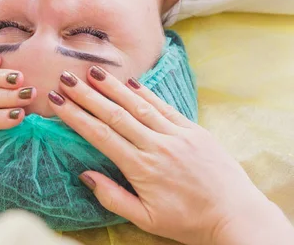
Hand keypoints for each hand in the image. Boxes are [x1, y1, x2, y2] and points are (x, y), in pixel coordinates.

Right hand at [47, 67, 292, 244]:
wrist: (235, 215)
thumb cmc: (189, 222)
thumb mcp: (146, 220)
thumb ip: (113, 197)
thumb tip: (85, 174)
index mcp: (141, 169)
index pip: (101, 136)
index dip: (77, 117)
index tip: (58, 102)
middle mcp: (157, 146)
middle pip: (115, 114)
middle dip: (88, 95)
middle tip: (67, 78)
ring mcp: (177, 134)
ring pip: (139, 105)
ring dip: (114, 87)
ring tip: (93, 72)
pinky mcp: (193, 129)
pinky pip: (165, 106)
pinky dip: (146, 92)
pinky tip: (130, 82)